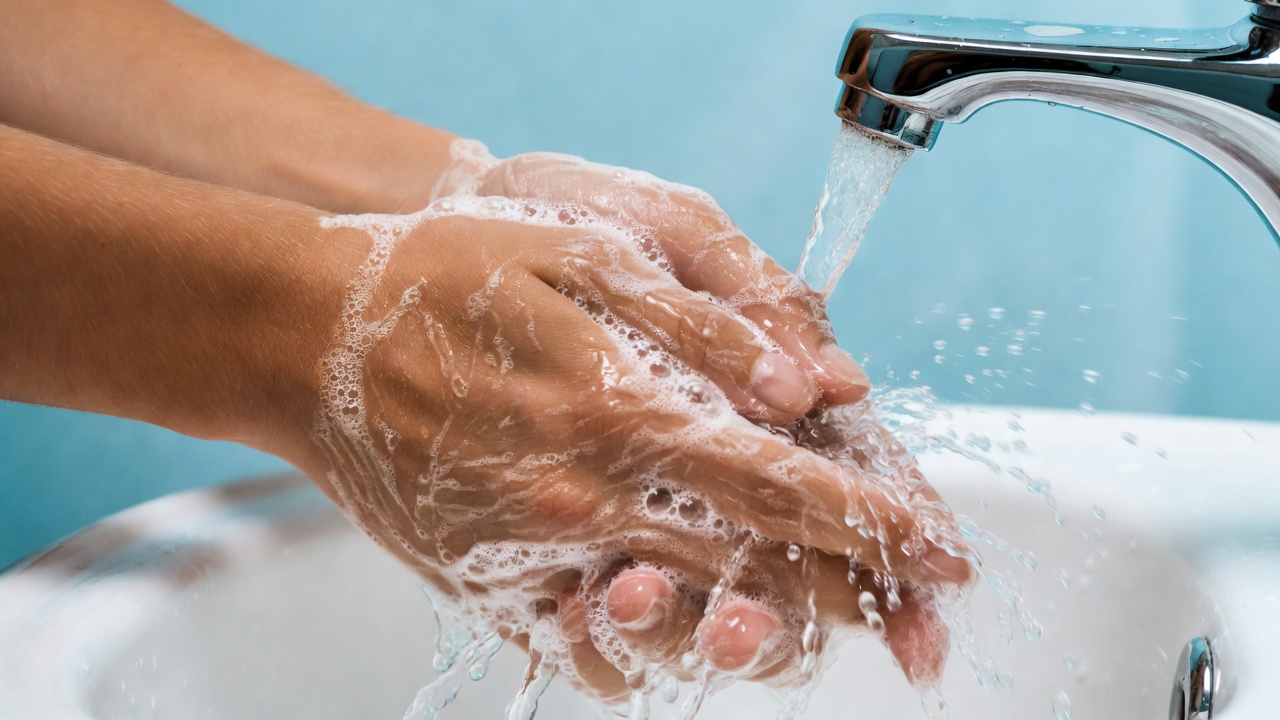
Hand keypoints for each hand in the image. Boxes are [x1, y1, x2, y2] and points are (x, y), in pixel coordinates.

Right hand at [283, 154, 970, 700]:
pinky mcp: (486, 584)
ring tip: (822, 623)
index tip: (941, 549)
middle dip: (847, 592)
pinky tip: (691, 637)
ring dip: (764, 626)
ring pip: (681, 617)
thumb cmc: (445, 275)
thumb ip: (703, 325)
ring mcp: (530, 554)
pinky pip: (585, 648)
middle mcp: (582, 500)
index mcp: (619, 409)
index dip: (874, 518)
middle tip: (915, 612)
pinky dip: (651, 650)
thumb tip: (813, 379)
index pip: (781, 483)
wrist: (304, 336)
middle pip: (749, 568)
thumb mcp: (581, 258)